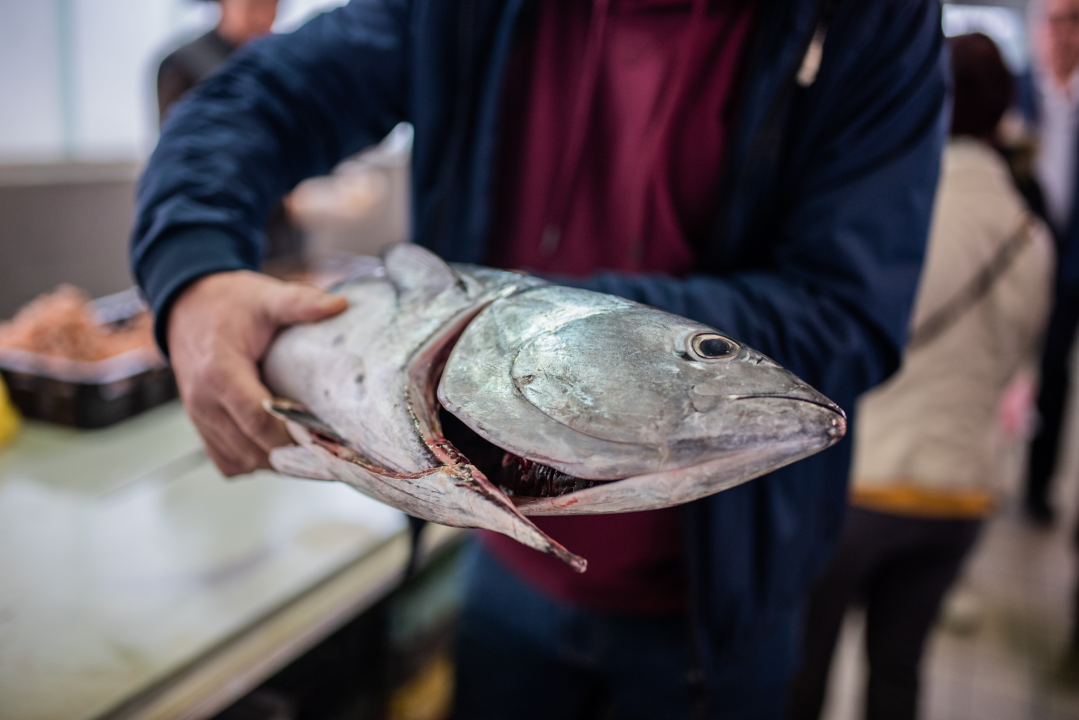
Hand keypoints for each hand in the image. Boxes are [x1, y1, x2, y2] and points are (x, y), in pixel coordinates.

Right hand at [167, 271, 347, 475]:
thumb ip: (300, 302)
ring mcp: (199, 418)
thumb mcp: (264, 297)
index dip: (295, 435)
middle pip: (253, 449)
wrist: (187, 307)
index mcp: (219, 372)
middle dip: (294, 454)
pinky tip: (280, 446)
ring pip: (242, 461)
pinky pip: (228, 461)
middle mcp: (204, 402)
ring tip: (311, 449)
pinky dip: (254, 461)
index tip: (329, 438)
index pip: (259, 420)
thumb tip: (340, 304)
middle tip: (330, 448)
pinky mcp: (201, 427)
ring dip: (276, 461)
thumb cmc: (228, 304)